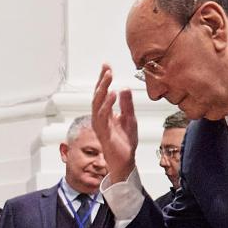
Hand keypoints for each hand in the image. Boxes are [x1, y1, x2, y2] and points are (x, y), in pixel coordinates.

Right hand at [89, 63, 138, 179]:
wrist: (126, 162)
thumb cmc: (125, 143)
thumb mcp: (130, 118)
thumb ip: (126, 104)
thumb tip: (124, 87)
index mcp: (104, 114)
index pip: (101, 94)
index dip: (103, 80)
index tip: (106, 66)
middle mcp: (99, 119)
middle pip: (97, 96)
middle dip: (101, 82)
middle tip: (107, 69)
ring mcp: (100, 126)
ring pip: (97, 105)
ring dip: (102, 90)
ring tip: (109, 78)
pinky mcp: (104, 134)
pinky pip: (103, 117)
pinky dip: (107, 105)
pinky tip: (112, 95)